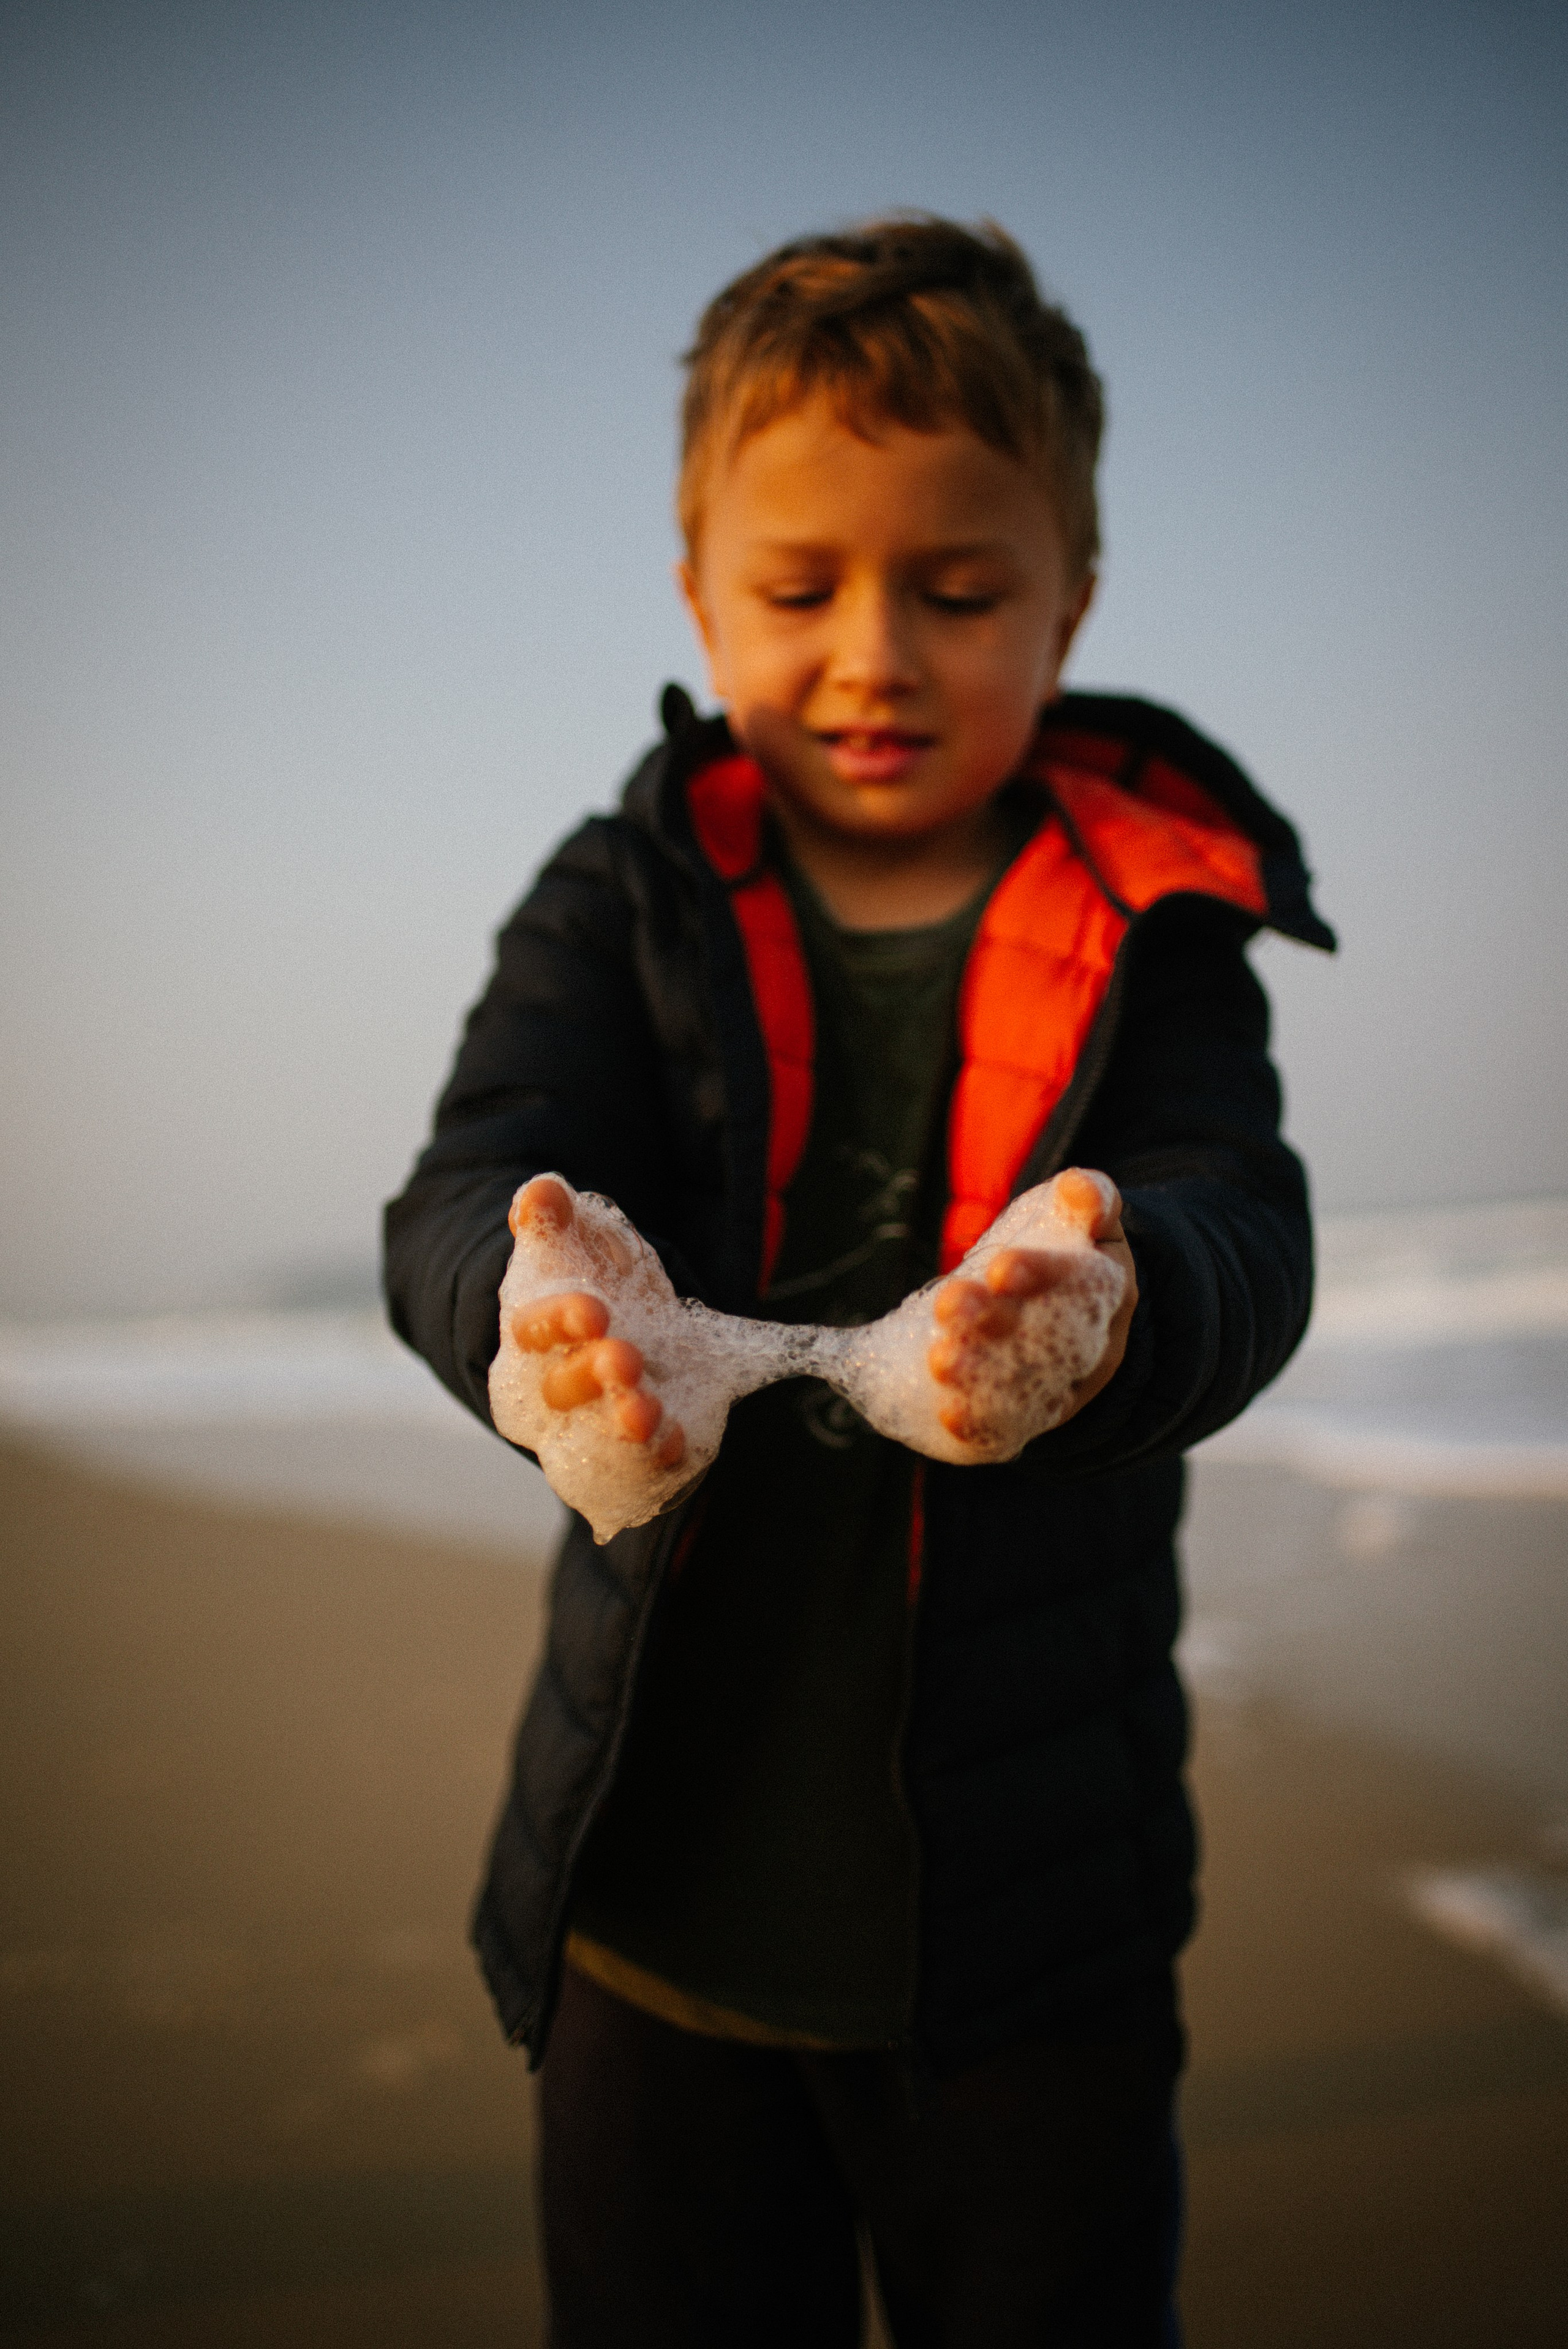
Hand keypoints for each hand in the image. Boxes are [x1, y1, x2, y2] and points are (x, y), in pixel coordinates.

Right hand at [505, 1177, 687, 1470]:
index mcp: (534, 1335)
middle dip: (590, 1375)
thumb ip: (554, 1222)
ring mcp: (590, 1429)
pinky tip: (677, 1439)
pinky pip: (638, 1470)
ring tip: (647, 1411)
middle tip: (624, 1358)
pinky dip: (655, 1458)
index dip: (556, 1321)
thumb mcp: (575, 1249)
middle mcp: (555, 1389)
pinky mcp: (628, 1459)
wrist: (613, 1345)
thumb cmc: (586, 1291)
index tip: (591, 1309)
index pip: (532, 1330)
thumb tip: (539, 1192)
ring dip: (622, 1423)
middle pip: (559, 1389)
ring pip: (594, 1437)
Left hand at [925, 1169, 1136, 1450]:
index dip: (1042, 1275)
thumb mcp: (1082, 1218)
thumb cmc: (1066, 1251)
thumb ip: (1087, 1199)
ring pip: (1033, 1384)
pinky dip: (983, 1423)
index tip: (999, 1268)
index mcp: (1108, 1286)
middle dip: (996, 1322)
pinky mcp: (1039, 1412)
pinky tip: (950, 1415)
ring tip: (940, 1361)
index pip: (1085, 1280)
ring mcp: (1070, 1383)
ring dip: (984, 1375)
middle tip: (947, 1306)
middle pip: (1051, 1336)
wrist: (1078, 1311)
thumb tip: (1080, 1188)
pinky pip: (1016, 1425)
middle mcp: (1096, 1340)